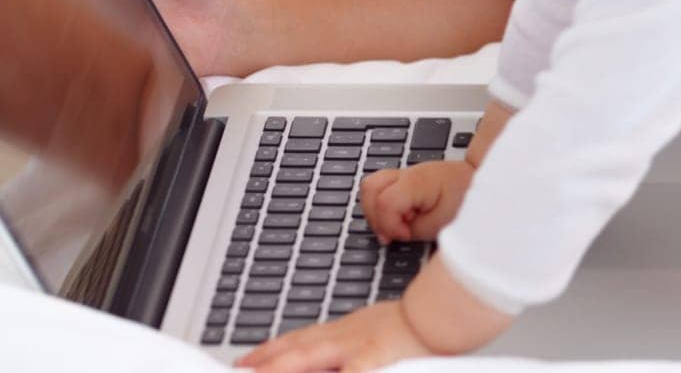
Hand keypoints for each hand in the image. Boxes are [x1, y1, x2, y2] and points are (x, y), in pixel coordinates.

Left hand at [235, 300, 435, 372]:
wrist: (441, 314)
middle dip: (264, 362)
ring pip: (307, 358)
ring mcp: (354, 348)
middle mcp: (344, 337)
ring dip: (281, 367)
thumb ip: (357, 347)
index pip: (300, 340)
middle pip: (295, 349)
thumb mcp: (379, 331)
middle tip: (240, 368)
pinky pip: (347, 372)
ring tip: (255, 372)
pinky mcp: (369, 361)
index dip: (271, 350)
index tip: (250, 359)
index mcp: (346, 331)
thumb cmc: (418, 326)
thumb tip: (339, 360)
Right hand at [360, 160, 475, 241]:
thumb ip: (413, 230)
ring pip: (370, 186)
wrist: (479, 181)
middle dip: (375, 216)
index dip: (389, 224)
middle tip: (396, 232)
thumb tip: (392, 233)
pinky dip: (382, 205)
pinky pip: (381, 189)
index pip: (384, 201)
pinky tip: (401, 216)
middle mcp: (407, 173)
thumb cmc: (466, 199)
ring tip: (398, 223)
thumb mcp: (442, 224)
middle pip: (369, 188)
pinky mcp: (405, 179)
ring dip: (376, 210)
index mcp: (417, 181)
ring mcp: (404, 174)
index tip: (405, 235)